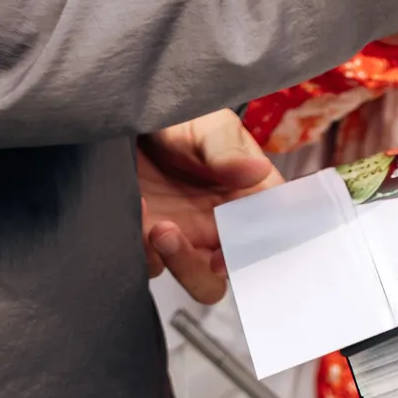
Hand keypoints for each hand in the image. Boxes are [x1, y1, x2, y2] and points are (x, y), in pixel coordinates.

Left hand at [137, 109, 280, 303]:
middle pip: (235, 268)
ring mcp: (184, 237)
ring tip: (158, 228)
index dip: (264, 244)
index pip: (273, 229)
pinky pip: (152, 265)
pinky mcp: (147, 243)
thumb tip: (258, 169)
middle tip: (197, 238)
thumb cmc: (176, 117)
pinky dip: (142, 249)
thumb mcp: (204, 125)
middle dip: (218, 266)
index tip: (239, 242)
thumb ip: (226, 149)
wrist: (124, 119)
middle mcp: (220, 223)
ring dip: (180, 262)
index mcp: (247, 194)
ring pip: (197, 280)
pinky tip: (135, 208)